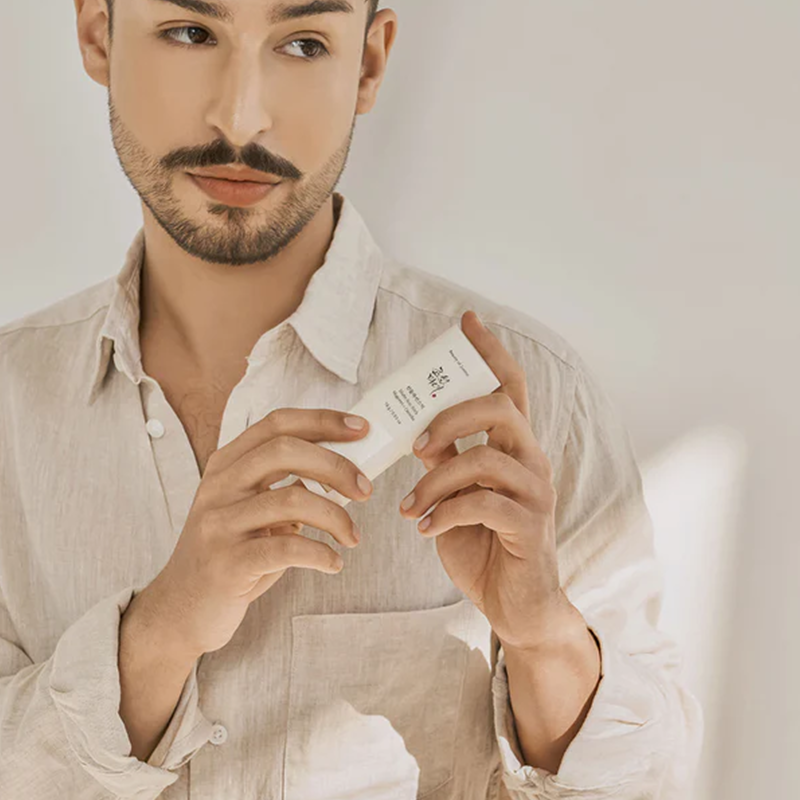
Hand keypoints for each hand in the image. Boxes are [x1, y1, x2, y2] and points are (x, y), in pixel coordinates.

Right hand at [140, 408, 373, 659]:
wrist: (181, 608)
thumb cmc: (232, 553)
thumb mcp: (252, 510)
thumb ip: (286, 486)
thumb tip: (346, 470)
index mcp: (227, 464)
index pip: (277, 423)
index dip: (322, 420)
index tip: (361, 427)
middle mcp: (219, 486)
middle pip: (285, 451)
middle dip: (336, 466)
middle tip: (366, 490)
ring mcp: (219, 523)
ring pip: (291, 499)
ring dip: (336, 517)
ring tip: (352, 537)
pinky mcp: (227, 563)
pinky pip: (287, 548)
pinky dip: (321, 554)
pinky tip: (333, 563)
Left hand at [399, 310, 576, 652]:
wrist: (517, 607)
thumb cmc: (486, 546)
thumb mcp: (456, 497)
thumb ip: (446, 463)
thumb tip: (419, 432)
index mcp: (513, 448)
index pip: (509, 386)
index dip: (490, 351)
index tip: (467, 321)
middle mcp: (531, 461)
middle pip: (500, 407)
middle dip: (449, 416)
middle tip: (415, 445)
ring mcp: (536, 493)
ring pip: (484, 458)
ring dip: (435, 482)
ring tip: (409, 508)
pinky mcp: (530, 526)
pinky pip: (484, 504)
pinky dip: (445, 514)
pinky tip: (427, 530)